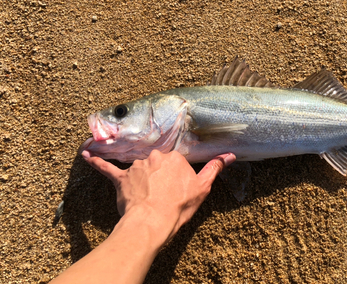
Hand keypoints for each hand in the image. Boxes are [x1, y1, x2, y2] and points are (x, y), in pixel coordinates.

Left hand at [81, 150, 235, 245]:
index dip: (177, 176)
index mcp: (174, 157)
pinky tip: (86, 155)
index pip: (176, 161)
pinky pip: (108, 168)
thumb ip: (214, 168)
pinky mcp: (121, 178)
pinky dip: (97, 161)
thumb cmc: (178, 207)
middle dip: (160, 176)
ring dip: (141, 177)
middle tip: (163, 193)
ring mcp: (136, 167)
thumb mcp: (202, 188)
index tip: (177, 188)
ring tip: (145, 195)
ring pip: (139, 168)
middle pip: (158, 163)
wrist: (152, 222)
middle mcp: (154, 157)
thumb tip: (229, 156)